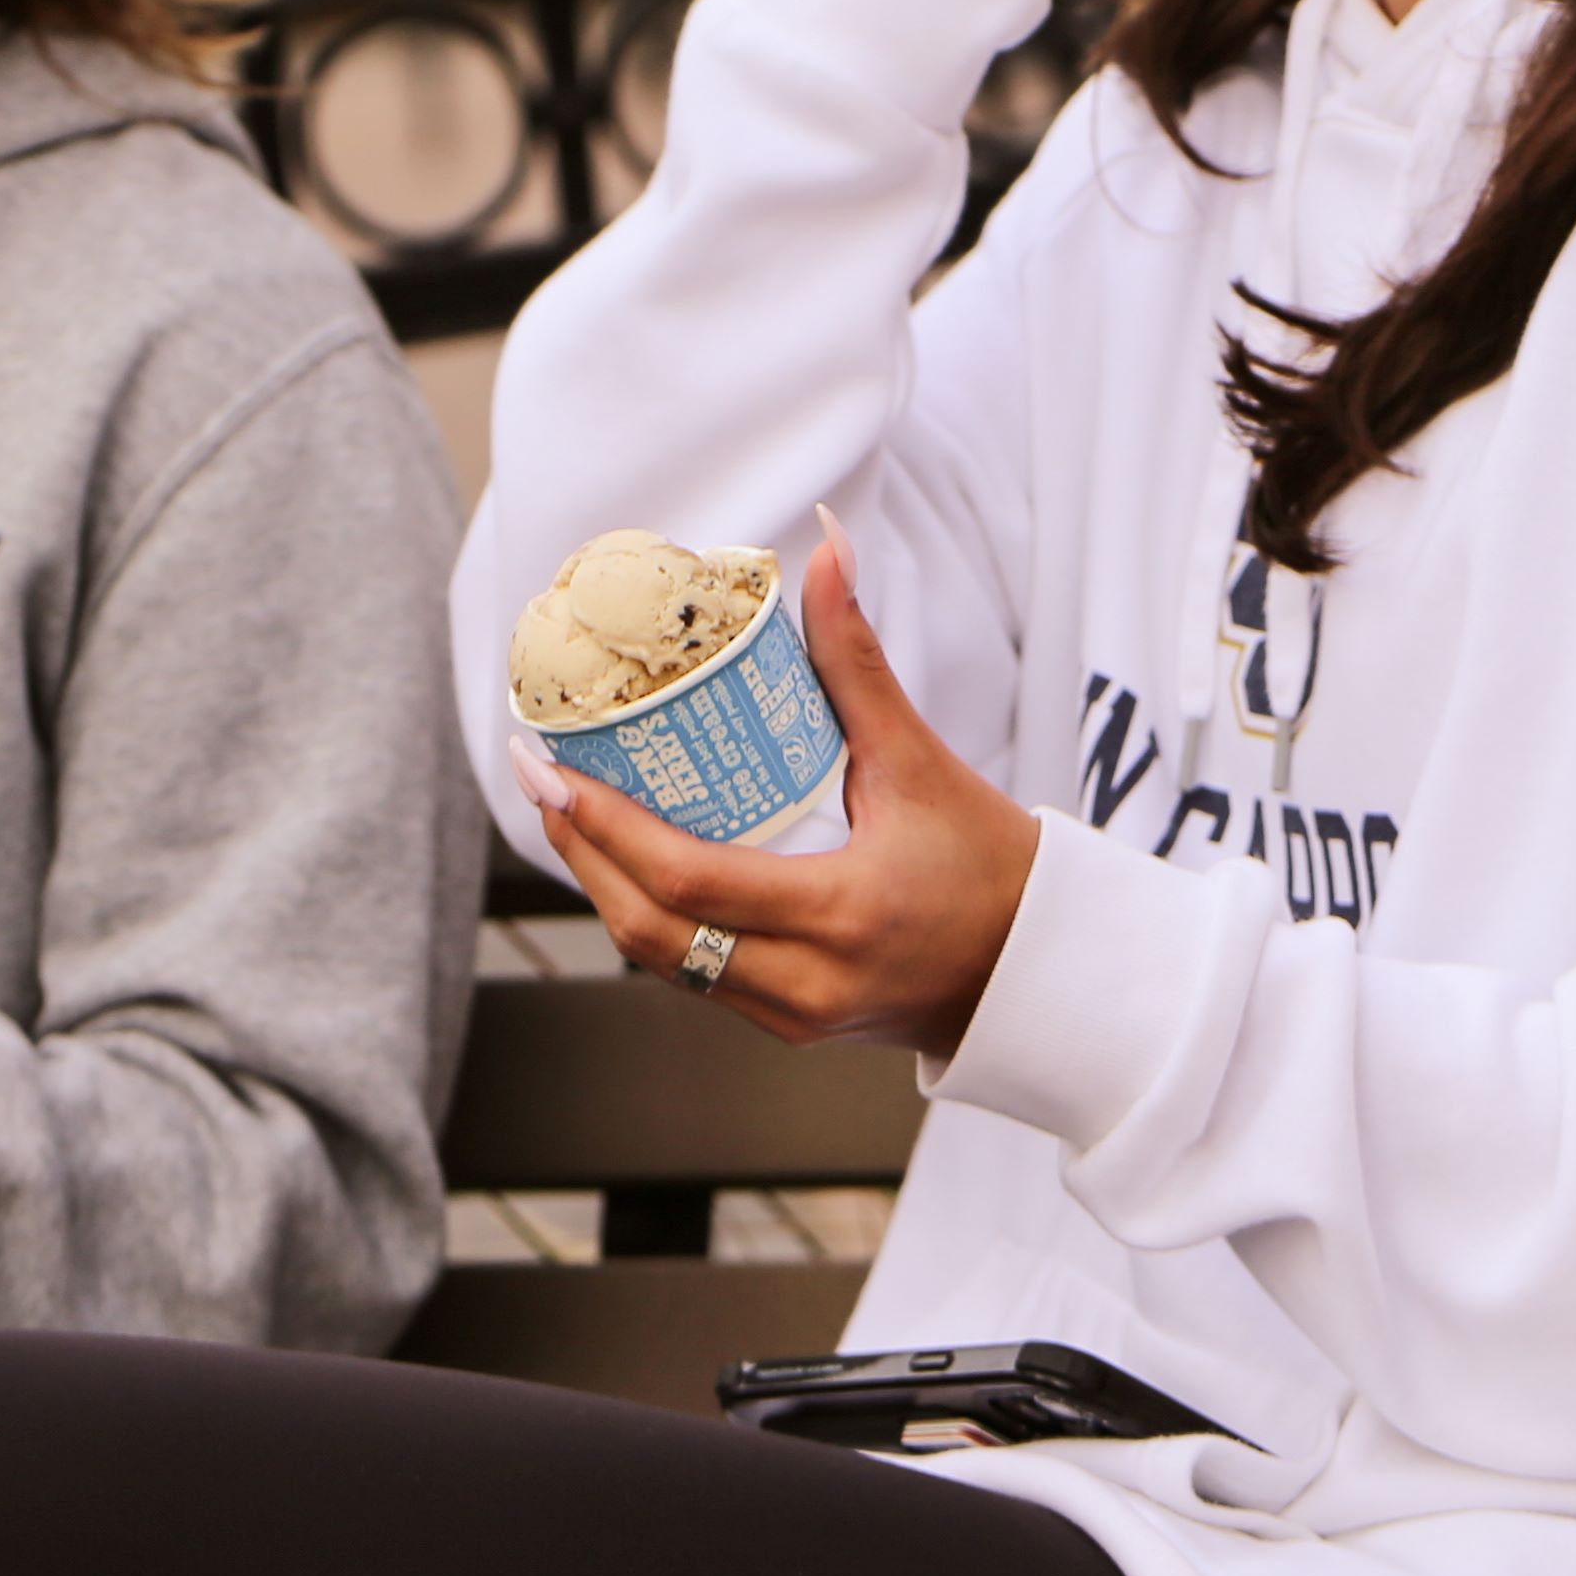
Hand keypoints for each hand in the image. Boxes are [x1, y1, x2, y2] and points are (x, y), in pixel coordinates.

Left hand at [528, 513, 1038, 1058]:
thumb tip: (826, 550)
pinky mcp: (787, 1026)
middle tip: (541, 778)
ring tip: (568, 813)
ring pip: (662, 961)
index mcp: (843, 913)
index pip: (689, 881)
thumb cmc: (988, 865)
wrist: (1033, 970)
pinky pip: (692, 975)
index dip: (605, 825)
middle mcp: (808, 981)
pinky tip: (623, 864)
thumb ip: (856, 660)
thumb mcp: (919, 759)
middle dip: (580, 852)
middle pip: (651, 930)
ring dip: (604, 888)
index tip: (554, 767)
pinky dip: (649, 920)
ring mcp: (792, 1015)